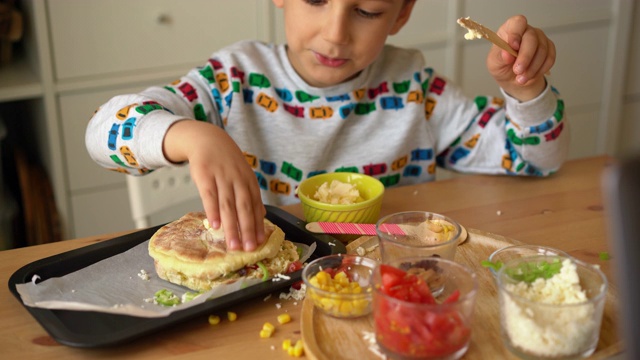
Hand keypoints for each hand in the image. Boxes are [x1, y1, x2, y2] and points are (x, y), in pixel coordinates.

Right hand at [163, 120, 265, 250]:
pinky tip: (215, 225)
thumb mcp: (243, 175)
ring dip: (232, 227)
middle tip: (249, 249)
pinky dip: (213, 211)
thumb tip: (262, 217)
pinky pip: (209, 196)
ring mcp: (222, 177)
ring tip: (233, 245)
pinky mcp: (205, 175)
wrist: (207, 139)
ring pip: (228, 205)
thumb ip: (251, 196)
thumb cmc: (226, 162)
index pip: (256, 206)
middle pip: (244, 208)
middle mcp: (238, 180)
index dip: (259, 225)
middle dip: (248, 230)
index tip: (261, 243)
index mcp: (249, 181)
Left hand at [487, 15, 555, 100]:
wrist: (514, 78)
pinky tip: (531, 76)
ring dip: (532, 68)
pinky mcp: (549, 48)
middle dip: (525, 57)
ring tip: (521, 79)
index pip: (517, 22)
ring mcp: (539, 38)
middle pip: (531, 38)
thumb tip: (507, 55)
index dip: (516, 33)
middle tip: (517, 71)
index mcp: (509, 29)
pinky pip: (550, 58)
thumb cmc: (502, 66)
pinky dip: (540, 70)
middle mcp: (526, 31)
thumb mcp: (494, 63)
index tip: (513, 47)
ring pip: (542, 50)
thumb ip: (499, 57)